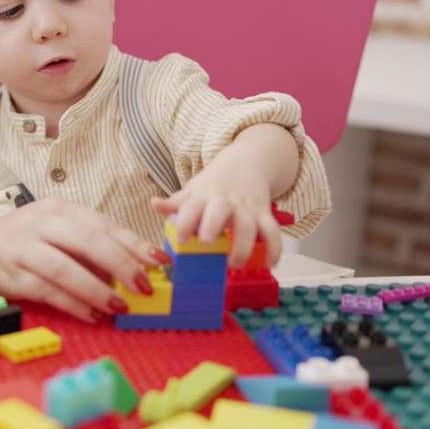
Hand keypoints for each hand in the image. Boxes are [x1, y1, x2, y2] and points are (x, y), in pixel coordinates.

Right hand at [0, 196, 165, 322]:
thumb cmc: (23, 242)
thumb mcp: (56, 233)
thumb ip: (89, 248)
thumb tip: (131, 270)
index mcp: (58, 209)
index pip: (103, 224)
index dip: (134, 243)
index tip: (160, 260)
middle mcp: (41, 223)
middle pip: (87, 241)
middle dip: (121, 264)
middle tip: (144, 286)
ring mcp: (24, 248)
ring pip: (66, 267)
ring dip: (97, 289)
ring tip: (120, 306)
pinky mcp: (13, 275)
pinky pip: (49, 291)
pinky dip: (74, 305)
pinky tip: (92, 315)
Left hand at [150, 167, 281, 268]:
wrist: (247, 163)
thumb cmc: (215, 184)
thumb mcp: (194, 190)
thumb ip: (177, 203)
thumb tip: (154, 204)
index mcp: (204, 196)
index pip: (192, 206)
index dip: (187, 221)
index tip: (183, 238)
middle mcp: (225, 201)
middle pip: (221, 210)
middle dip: (214, 224)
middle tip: (208, 242)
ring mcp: (247, 208)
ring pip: (249, 224)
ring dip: (244, 243)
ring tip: (236, 264)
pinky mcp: (265, 214)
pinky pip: (273, 231)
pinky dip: (275, 248)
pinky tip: (270, 264)